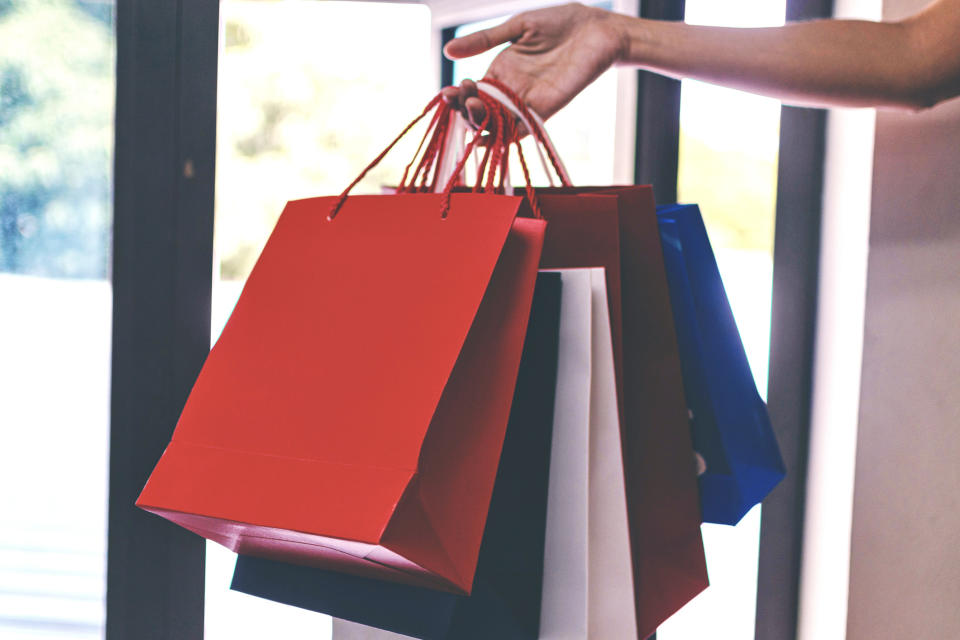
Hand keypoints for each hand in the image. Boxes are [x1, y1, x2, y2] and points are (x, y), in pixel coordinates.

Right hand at [441, 3, 626, 126]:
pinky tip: (488, 139)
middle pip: (480, 111)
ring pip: (496, 123)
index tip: (451, 89)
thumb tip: (447, 50)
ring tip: (473, 107)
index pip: (472, 92)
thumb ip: (485, 39)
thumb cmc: (560, 23)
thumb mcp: (517, 27)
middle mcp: (510, 91)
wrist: (597, 29)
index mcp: (501, 71)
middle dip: (465, 109)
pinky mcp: (545, 110)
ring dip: (480, 122)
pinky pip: (521, 130)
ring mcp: (526, 102)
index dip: (458, 95)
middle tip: (463, 97)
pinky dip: (504, 137)